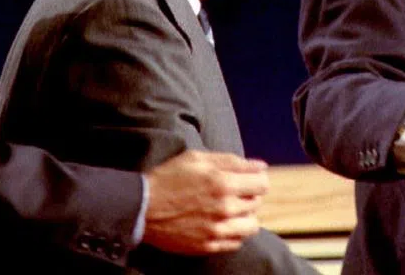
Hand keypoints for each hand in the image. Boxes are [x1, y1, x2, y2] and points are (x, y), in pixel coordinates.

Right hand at [142, 150, 268, 253]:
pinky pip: (237, 243)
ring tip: (232, 210)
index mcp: (223, 183)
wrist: (142, 208)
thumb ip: (231, 161)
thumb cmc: (169, 178)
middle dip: (249, 195)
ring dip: (246, 216)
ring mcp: (217, 230)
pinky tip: (222, 223)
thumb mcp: (197, 158)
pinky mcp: (209, 246)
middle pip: (257, 203)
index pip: (262, 183)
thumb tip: (260, 166)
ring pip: (252, 226)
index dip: (257, 178)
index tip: (249, 178)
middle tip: (235, 191)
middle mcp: (225, 208)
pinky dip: (234, 233)